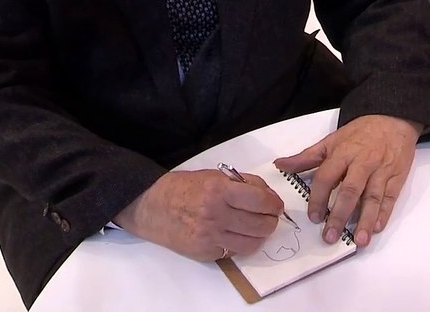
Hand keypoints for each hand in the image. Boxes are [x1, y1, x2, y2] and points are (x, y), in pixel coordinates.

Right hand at [114, 169, 283, 260]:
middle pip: (261, 226)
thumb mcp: (215, 176)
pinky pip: (234, 252)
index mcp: (219, 190)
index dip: (275, 204)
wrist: (152, 207)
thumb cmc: (185, 188)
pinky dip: (240, 243)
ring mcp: (210, 237)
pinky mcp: (205, 253)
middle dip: (271, 221)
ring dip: (259, 235)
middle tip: (269, 216)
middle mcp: (216, 215)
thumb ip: (244, 183)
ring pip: (252, 243)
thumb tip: (269, 197)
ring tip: (254, 226)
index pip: (261, 201)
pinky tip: (234, 233)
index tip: (276, 205)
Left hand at [274, 115, 423, 247]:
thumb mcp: (331, 140)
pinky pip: (390, 198)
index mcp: (343, 153)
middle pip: (350, 191)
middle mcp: (362, 163)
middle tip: (330, 236)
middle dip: (340, 215)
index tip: (313, 217)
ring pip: (373, 197)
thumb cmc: (360, 133)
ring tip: (359, 241)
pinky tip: (376, 228)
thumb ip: (306, 157)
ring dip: (365, 220)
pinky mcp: (397, 177)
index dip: (319, 198)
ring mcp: (381, 171)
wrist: (392, 118)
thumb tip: (280, 164)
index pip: (327, 177)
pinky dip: (384, 214)